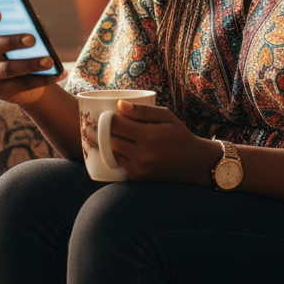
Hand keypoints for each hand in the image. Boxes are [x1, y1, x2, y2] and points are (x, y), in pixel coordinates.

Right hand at [0, 9, 63, 106]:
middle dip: (12, 41)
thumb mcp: (28, 36)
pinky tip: (60, 74)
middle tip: (32, 39)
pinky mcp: (0, 91)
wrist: (30, 80)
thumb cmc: (27, 50)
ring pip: (7, 69)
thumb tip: (37, 28)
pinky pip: (23, 85)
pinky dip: (44, 79)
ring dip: (30, 64)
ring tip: (49, 61)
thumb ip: (30, 28)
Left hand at [83, 100, 219, 184]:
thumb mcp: (166, 117)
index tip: (99, 115)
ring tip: (95, 137)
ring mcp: (140, 169)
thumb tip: (119, 105)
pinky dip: (114, 157)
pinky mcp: (139, 178)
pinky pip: (119, 165)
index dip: (104, 119)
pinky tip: (110, 150)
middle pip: (109, 141)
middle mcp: (142, 154)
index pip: (117, 126)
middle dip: (97, 133)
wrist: (195, 164)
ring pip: (111, 155)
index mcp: (149, 136)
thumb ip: (142, 111)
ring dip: (102, 146)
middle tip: (89, 127)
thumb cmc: (180, 135)